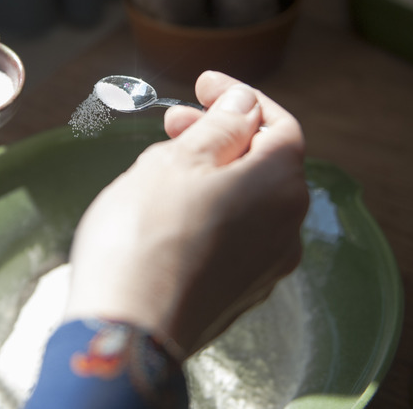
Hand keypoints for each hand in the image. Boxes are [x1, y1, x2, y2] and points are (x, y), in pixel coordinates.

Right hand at [64, 71, 308, 356]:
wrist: (127, 329)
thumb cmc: (145, 234)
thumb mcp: (178, 161)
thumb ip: (220, 127)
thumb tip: (243, 105)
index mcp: (279, 185)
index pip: (277, 124)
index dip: (240, 96)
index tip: (202, 84)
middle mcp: (285, 228)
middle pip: (261, 164)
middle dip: (217, 136)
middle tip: (170, 127)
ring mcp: (263, 267)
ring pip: (242, 201)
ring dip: (207, 175)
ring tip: (155, 172)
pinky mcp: (236, 294)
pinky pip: (230, 237)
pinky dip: (206, 213)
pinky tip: (165, 217)